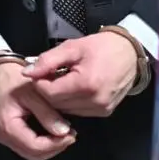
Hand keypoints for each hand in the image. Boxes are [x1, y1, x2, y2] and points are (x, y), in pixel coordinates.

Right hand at [0, 60, 75, 159]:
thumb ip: (47, 113)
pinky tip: (52, 132)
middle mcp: (3, 136)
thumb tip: (64, 132)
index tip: (71, 135)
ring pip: (31, 154)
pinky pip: (27, 146)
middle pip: (34, 155)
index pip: (35, 147)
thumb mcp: (33, 92)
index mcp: (7, 126)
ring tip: (64, 133)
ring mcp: (4, 137)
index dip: (56, 144)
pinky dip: (42, 143)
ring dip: (50, 147)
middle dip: (54, 148)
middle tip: (70, 135)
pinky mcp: (8, 135)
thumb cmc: (12, 79)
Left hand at [23, 31, 139, 116]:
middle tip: (51, 74)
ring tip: (65, 79)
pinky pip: (78, 112)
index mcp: (85, 85)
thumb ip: (48, 60)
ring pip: (66, 111)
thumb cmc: (103, 47)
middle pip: (57, 104)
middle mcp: (94, 102)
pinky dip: (72, 101)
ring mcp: (101, 109)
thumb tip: (27, 73)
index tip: (42, 72)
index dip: (41, 83)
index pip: (49, 94)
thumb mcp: (73, 47)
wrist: (130, 52)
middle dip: (50, 90)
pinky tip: (75, 87)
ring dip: (60, 97)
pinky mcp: (104, 113)